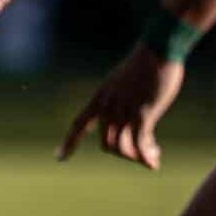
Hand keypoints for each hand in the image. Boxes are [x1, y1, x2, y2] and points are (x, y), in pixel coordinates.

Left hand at [60, 46, 182, 169]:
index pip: (79, 124)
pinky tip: (154, 163)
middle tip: (146, 153)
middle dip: (125, 155)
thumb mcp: (124, 82)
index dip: (69, 142)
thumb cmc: (145, 64)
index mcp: (100, 98)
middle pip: (106, 145)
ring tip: (153, 155)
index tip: (58, 158)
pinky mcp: (141, 114)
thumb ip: (121, 98)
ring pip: (122, 148)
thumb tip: (128, 113)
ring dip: (136, 158)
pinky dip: (145, 157)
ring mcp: (123, 111)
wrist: (157, 51)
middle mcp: (108, 107)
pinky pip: (139, 145)